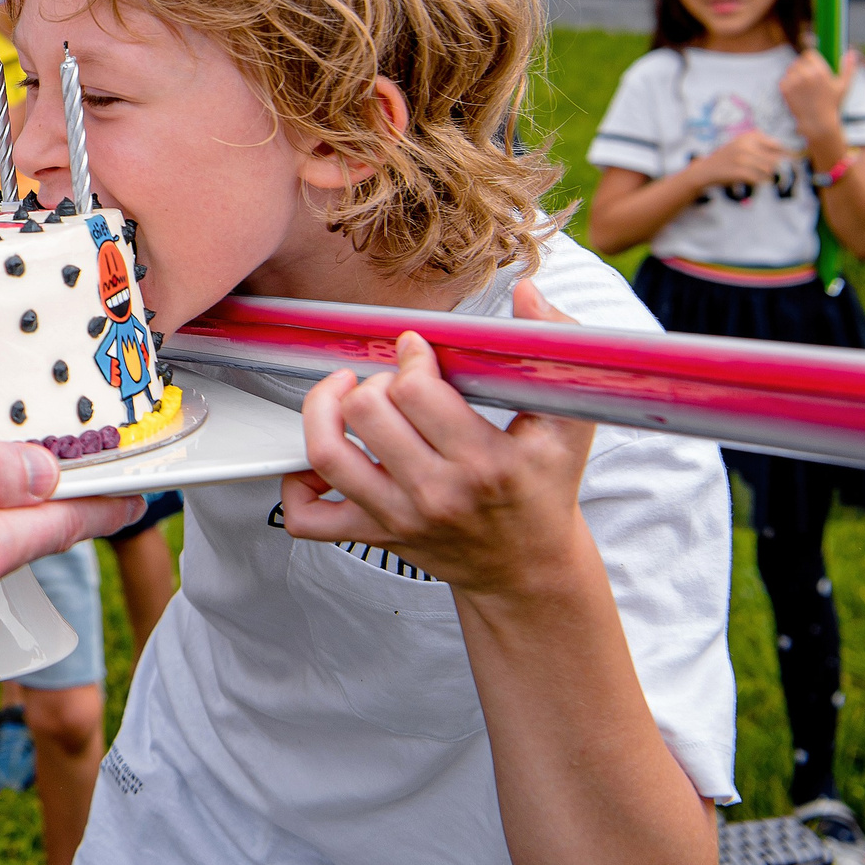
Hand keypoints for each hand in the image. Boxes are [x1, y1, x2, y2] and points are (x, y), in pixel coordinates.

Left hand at [277, 280, 596, 600]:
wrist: (530, 571)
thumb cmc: (544, 491)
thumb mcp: (568, 425)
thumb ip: (552, 349)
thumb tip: (527, 293)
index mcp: (486, 463)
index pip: (416, 391)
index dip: (410, 357)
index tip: (418, 350)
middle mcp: (437, 494)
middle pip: (366, 413)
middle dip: (374, 381)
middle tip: (392, 381)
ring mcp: (400, 517)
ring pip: (327, 453)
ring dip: (322, 411)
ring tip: (342, 396)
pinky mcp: (374, 535)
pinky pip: (308, 516)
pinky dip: (296, 485)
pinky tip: (318, 460)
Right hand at [690, 129, 791, 189]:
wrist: (705, 170)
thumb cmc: (728, 158)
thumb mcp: (741, 143)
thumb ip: (762, 144)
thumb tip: (790, 153)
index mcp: (748, 137)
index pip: (777, 145)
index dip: (786, 153)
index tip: (790, 159)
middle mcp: (745, 145)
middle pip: (775, 159)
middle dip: (773, 167)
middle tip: (767, 170)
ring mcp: (741, 159)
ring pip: (768, 170)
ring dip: (767, 176)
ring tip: (760, 176)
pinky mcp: (738, 172)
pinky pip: (759, 179)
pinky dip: (760, 182)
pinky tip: (754, 180)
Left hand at [779, 47, 858, 149]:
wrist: (817, 122)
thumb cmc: (832, 104)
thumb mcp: (844, 86)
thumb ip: (849, 68)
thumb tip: (852, 52)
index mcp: (820, 71)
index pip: (809, 54)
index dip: (811, 59)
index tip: (814, 67)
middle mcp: (805, 75)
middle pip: (799, 61)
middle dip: (804, 67)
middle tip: (810, 79)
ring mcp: (793, 81)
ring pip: (791, 69)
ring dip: (795, 74)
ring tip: (805, 87)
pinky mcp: (784, 88)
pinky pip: (784, 78)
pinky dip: (789, 83)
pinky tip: (798, 93)